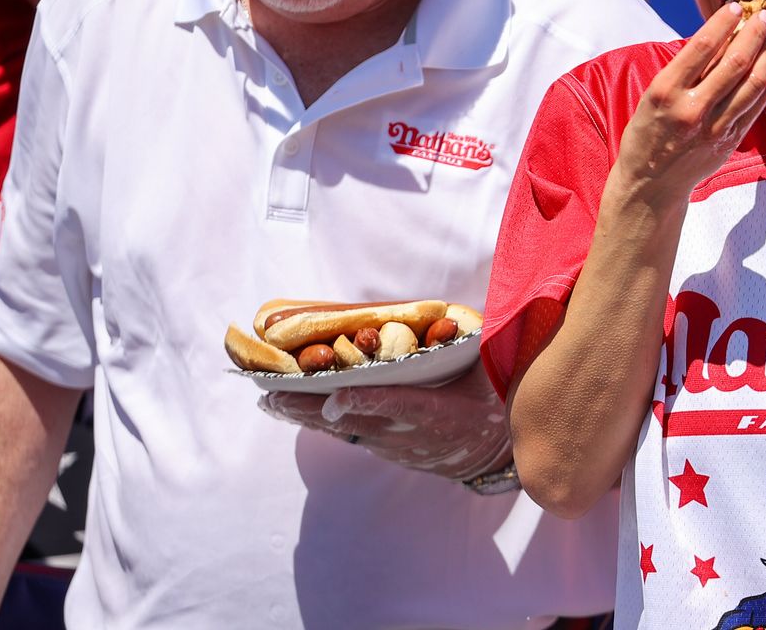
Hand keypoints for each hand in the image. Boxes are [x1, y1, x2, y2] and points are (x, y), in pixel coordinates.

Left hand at [260, 365, 509, 481]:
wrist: (494, 451)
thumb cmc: (492, 400)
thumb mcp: (491, 371)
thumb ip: (474, 342)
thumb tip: (454, 312)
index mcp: (439, 412)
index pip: (398, 406)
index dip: (364, 402)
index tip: (333, 398)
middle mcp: (411, 435)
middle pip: (354, 421)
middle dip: (312, 409)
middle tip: (274, 397)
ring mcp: (396, 446)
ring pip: (345, 430)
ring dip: (307, 416)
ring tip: (270, 402)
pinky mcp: (388, 450)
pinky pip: (349, 433)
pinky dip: (321, 421)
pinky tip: (294, 409)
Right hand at [614, 2, 765, 205]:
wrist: (651, 185)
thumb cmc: (648, 132)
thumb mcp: (653, 95)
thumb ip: (684, 70)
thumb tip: (719, 35)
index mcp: (666, 91)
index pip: (701, 46)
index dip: (723, 22)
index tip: (736, 7)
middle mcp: (691, 109)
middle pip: (735, 62)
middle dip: (754, 33)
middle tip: (764, 15)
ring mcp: (713, 128)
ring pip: (752, 84)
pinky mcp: (729, 141)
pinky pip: (756, 105)